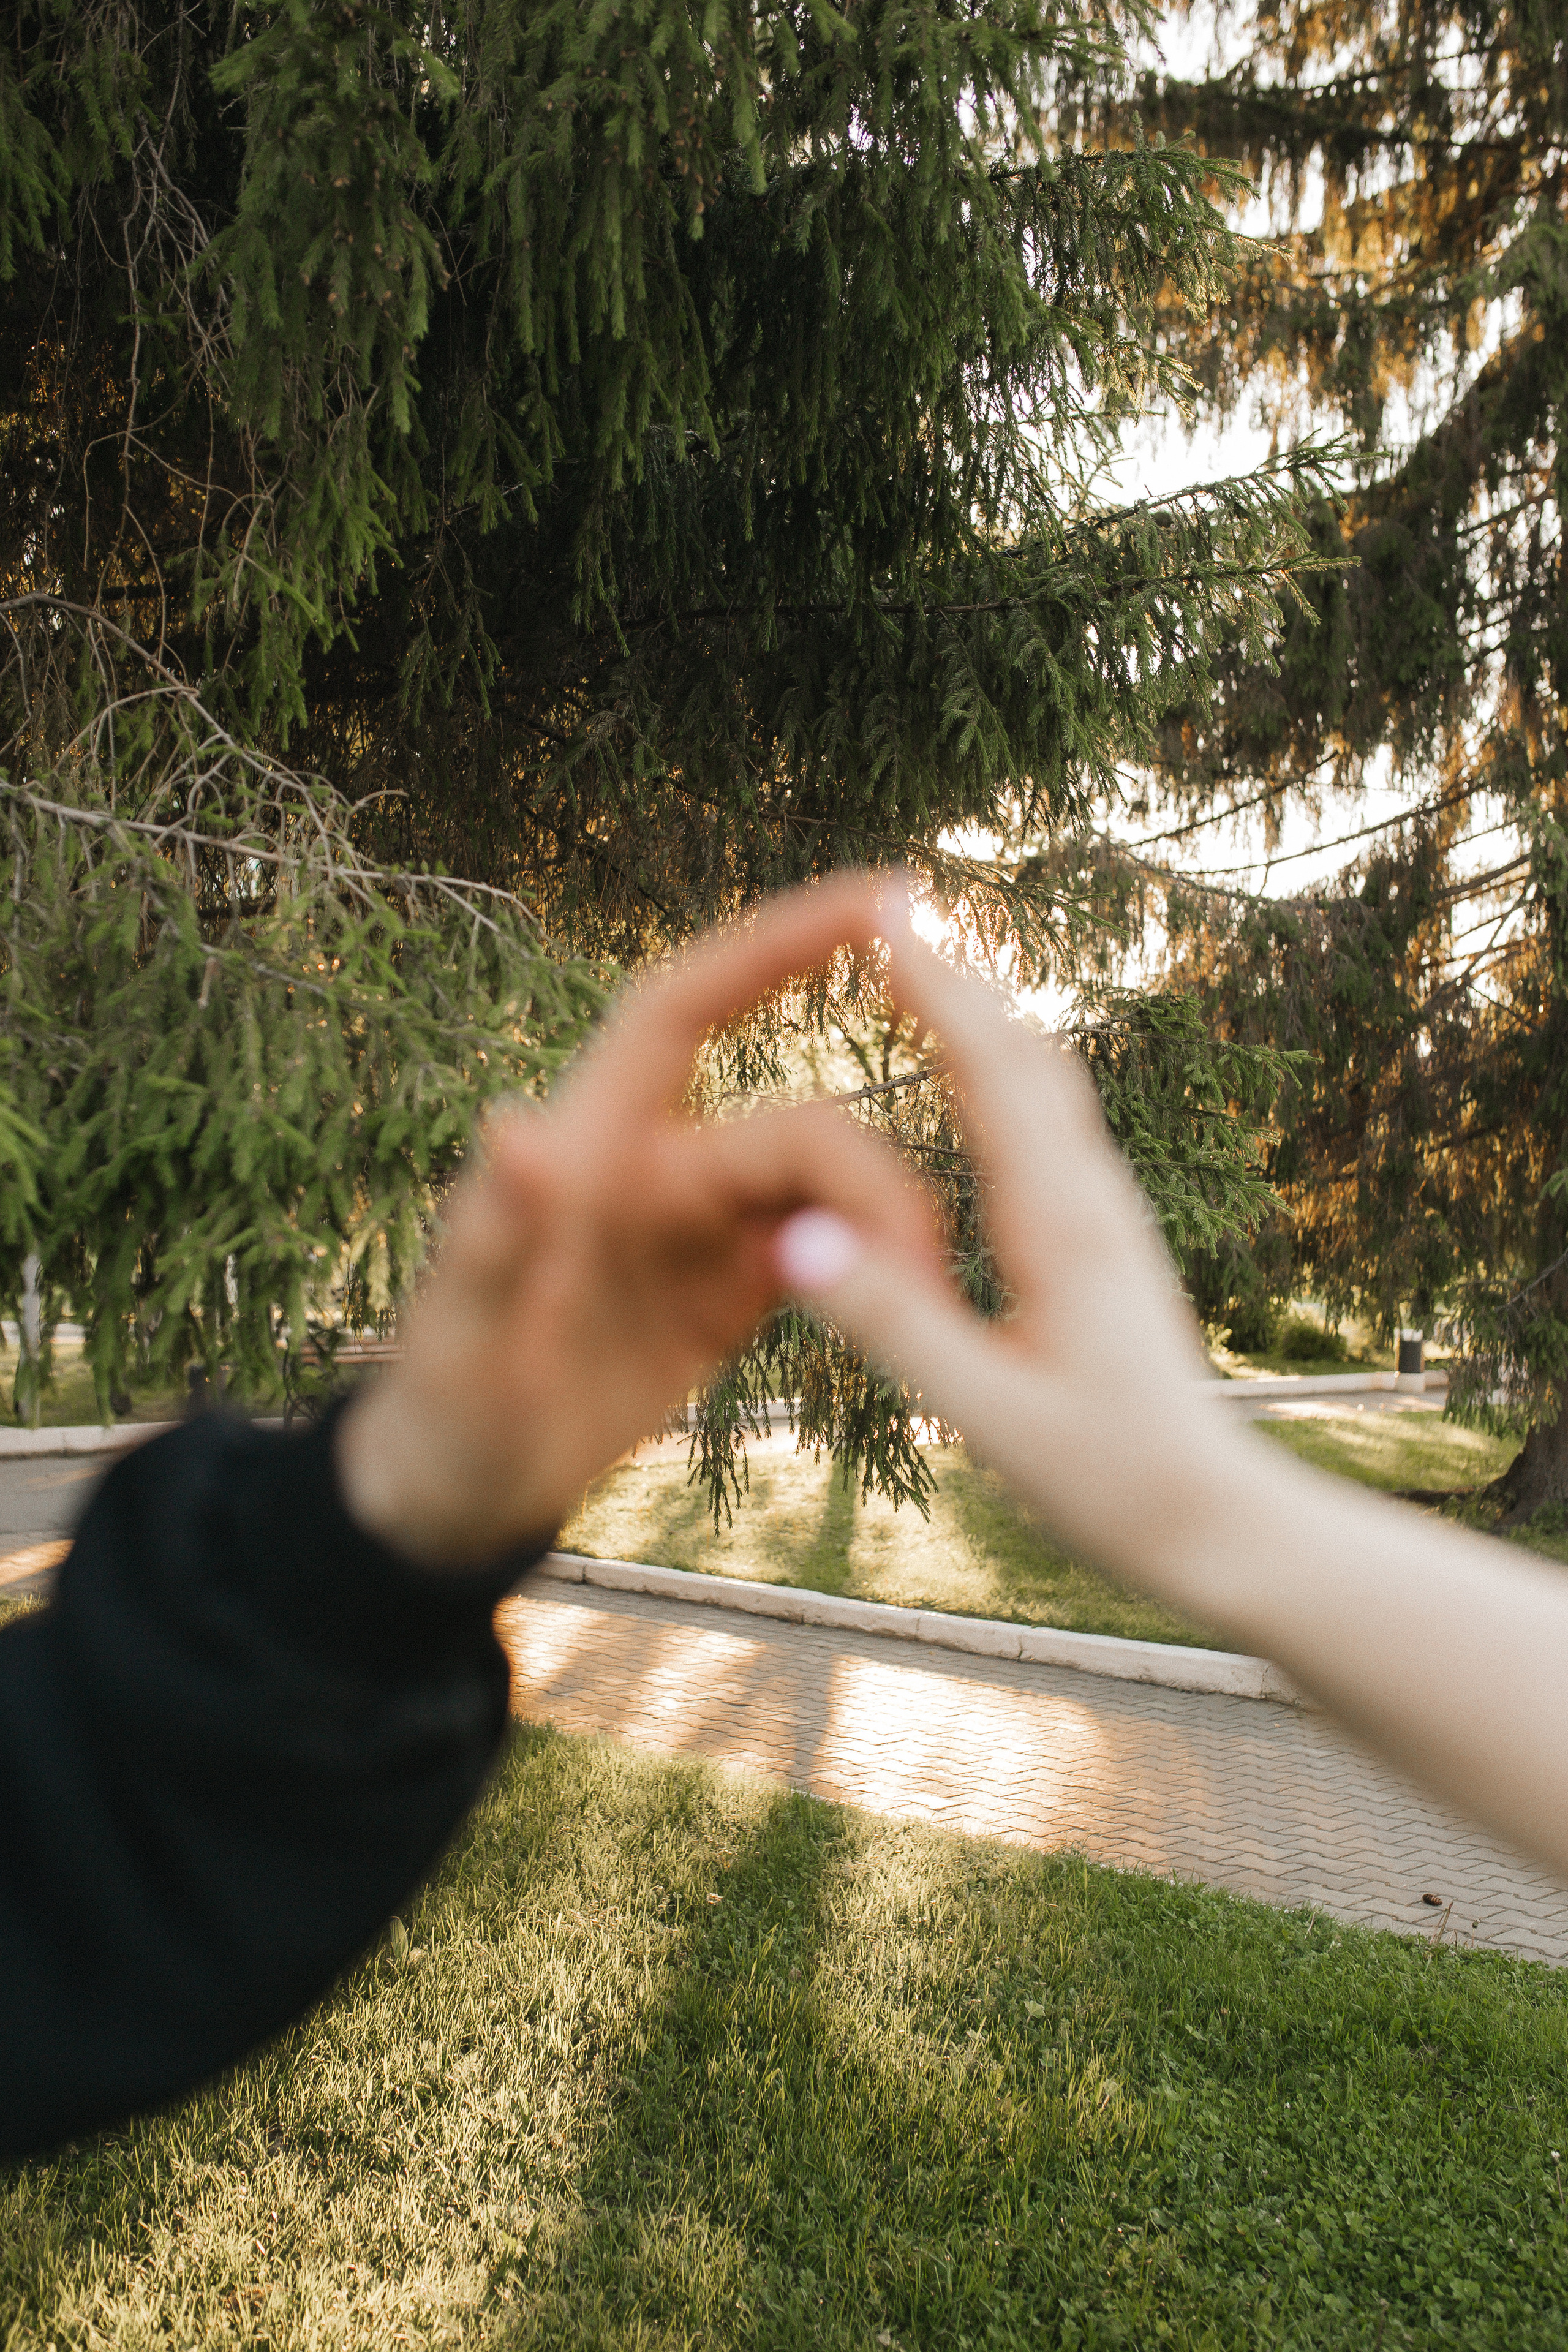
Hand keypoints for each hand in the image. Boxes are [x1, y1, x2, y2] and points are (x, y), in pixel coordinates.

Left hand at [337, 877, 934, 1566]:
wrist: (463, 1489)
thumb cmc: (443, 1406)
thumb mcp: (460, 1334)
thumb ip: (492, 1235)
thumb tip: (512, 1124)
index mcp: (590, 1144)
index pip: (683, 1009)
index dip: (772, 945)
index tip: (877, 900)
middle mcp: (656, 1167)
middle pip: (797, 1129)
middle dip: (868, 1176)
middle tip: (919, 1263)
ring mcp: (701, 1229)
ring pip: (827, 1188)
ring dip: (885, 1228)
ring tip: (924, 1304)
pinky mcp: (734, 1289)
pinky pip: (829, 1252)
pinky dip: (876, 1274)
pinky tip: (916, 1316)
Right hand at [773, 910, 1238, 1597]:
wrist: (1219, 1521)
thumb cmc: (1111, 1483)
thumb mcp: (989, 1416)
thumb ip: (894, 1326)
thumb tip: (800, 1232)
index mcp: (1059, 1226)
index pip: (991, 1070)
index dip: (935, 986)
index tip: (882, 914)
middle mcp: (1092, 1200)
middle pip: (1027, 1051)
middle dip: (958, 974)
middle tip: (890, 908)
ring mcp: (1107, 1217)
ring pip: (1048, 1080)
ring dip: (985, 1012)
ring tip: (923, 964)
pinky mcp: (1104, 1243)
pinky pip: (1051, 1120)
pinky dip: (1003, 1067)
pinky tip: (975, 1077)